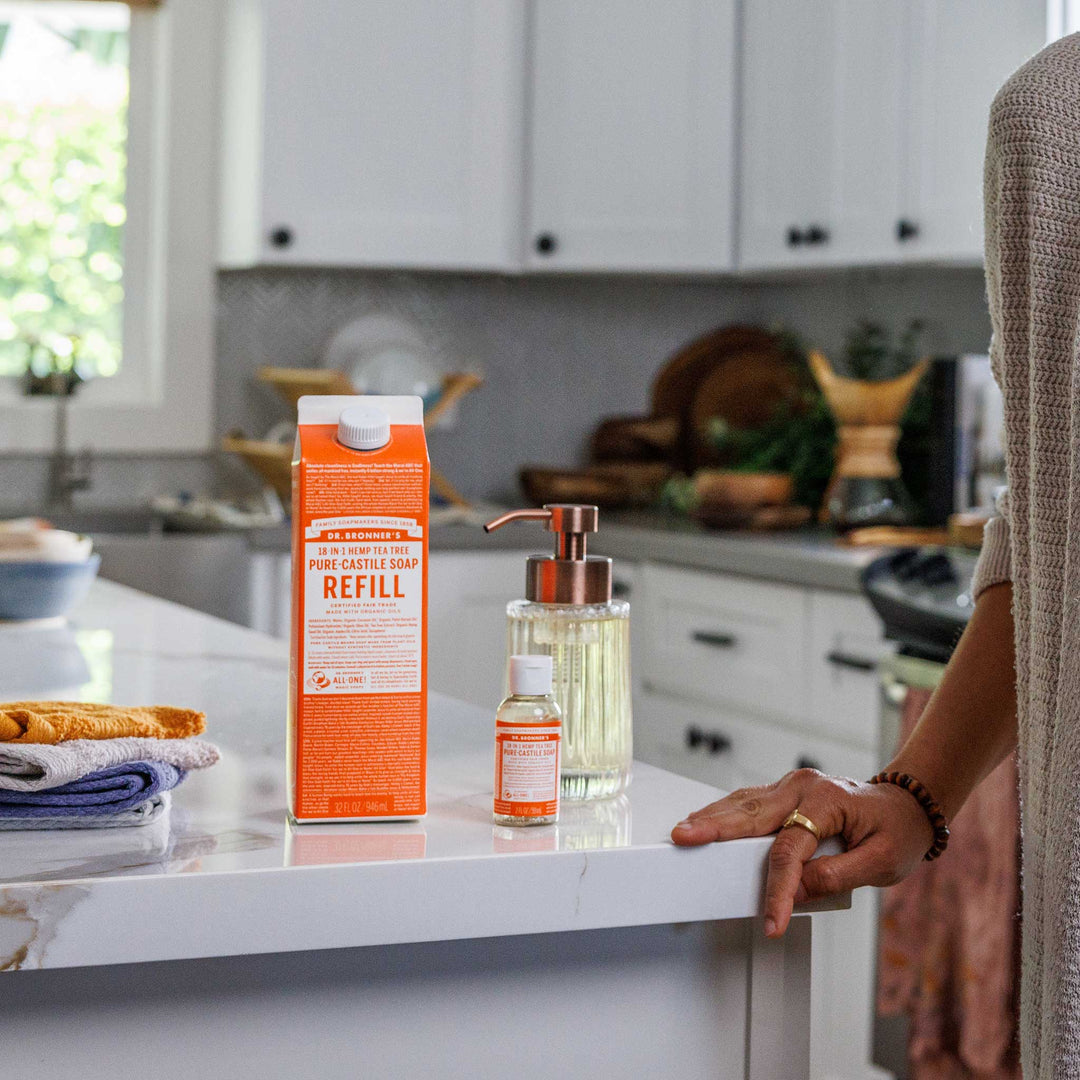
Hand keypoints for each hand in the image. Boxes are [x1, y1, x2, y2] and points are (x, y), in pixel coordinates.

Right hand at [670, 768, 933, 936]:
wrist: (908, 804)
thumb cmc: (898, 830)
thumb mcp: (882, 861)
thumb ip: (837, 875)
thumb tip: (797, 889)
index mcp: (827, 801)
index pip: (791, 850)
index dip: (778, 888)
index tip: (772, 921)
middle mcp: (803, 787)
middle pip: (751, 813)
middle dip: (716, 829)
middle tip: (684, 839)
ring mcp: (792, 786)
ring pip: (744, 803)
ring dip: (712, 818)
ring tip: (684, 830)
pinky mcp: (785, 792)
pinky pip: (750, 802)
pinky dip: (725, 813)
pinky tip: (706, 820)